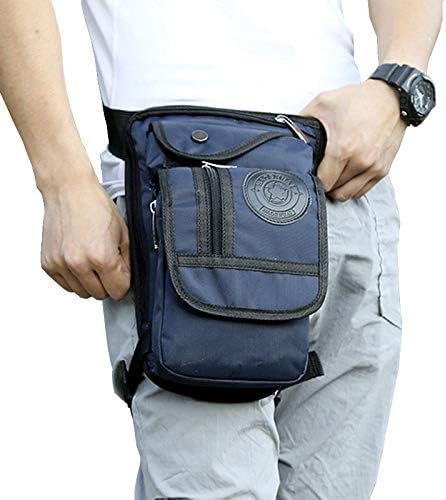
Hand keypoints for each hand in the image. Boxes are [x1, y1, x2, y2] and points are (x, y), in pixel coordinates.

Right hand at [40, 174, 129, 299]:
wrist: (69, 190)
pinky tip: (78, 260)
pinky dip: (73, 278)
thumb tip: (126, 279)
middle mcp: (79, 263)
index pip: (118, 291)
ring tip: (91, 260)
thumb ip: (126, 261)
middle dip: (107, 283)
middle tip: (106, 265)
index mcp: (101, 257)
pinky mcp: (48, 264)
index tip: (121, 274)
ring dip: (89, 282)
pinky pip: (65, 285)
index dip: (123, 283)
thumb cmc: (95, 207)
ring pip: (82, 293)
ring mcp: (61, 265)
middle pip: (100, 294)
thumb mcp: (123, 233)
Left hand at [301, 79, 406, 199]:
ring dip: (338, 188)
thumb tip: (288, 134)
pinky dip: (352, 187)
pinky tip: (346, 174)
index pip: (322, 182)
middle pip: (334, 190)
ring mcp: (373, 167)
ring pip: (347, 195)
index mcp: (343, 148)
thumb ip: (302, 121)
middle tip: (320, 172)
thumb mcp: (323, 103)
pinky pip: (361, 191)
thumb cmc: (359, 100)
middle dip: (324, 184)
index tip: (310, 172)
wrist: (392, 97)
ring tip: (332, 174)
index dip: (312, 179)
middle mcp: (360, 161)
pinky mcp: (383, 170)